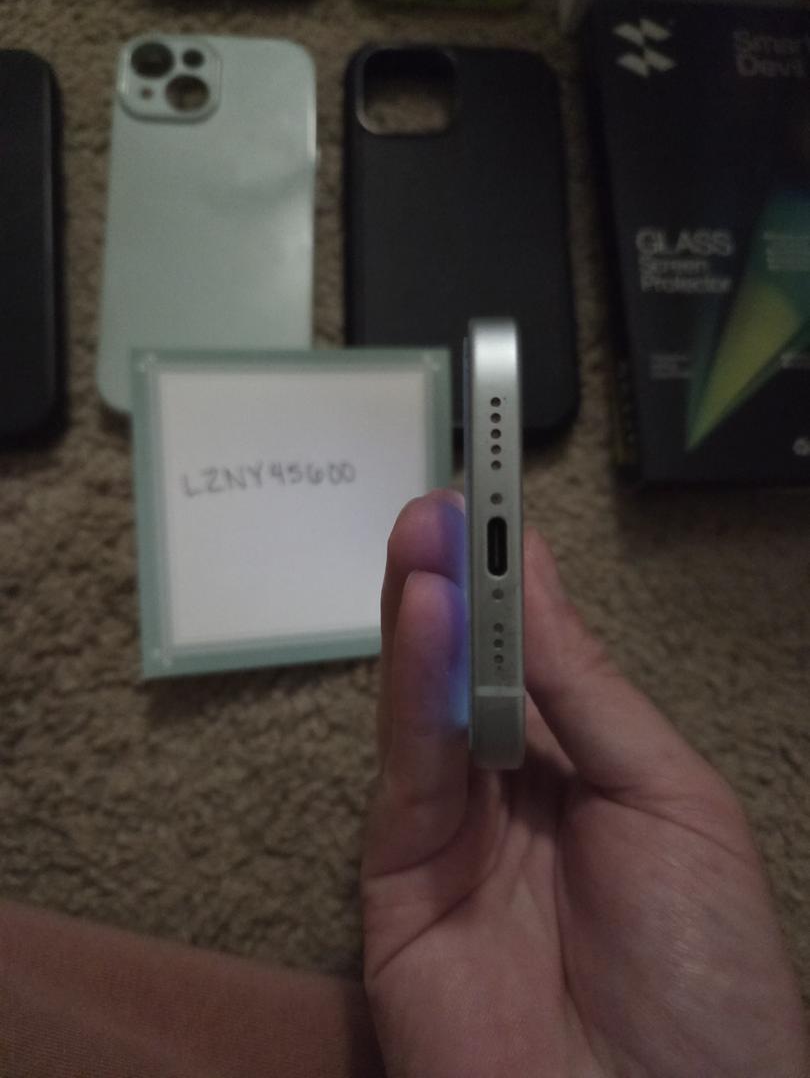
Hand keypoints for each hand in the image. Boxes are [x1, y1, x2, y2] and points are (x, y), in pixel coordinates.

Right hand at [363, 492, 807, 1077]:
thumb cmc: (704, 969)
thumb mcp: (670, 799)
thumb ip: (588, 692)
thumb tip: (537, 579)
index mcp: (590, 775)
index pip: (539, 662)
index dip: (518, 588)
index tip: (498, 507)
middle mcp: (515, 794)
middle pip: (472, 672)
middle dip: (460, 586)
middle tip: (446, 500)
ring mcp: (451, 833)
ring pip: (427, 705)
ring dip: (423, 615)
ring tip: (423, 529)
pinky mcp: (394, 878)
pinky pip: (406, 767)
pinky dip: (409, 685)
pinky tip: (419, 613)